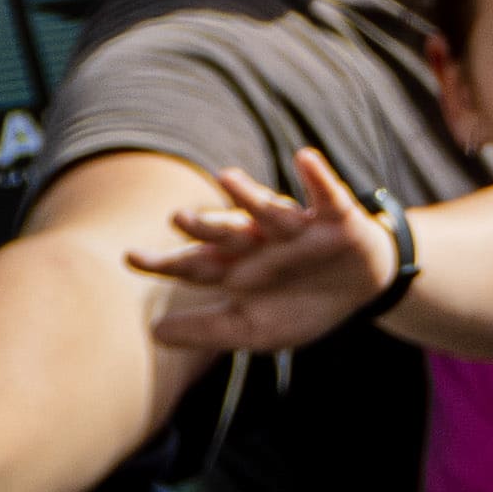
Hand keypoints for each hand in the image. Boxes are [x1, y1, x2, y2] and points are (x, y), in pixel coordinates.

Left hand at [135, 148, 407, 360]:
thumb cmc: (303, 305)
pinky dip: (318, 176)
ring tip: (227, 178)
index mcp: (238, 266)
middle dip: (205, 225)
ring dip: (250, 195)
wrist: (362, 290)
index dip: (165, 261)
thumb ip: (209, 329)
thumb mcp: (256, 329)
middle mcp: (260, 240)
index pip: (195, 263)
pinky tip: (305, 158)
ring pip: (269, 209)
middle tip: (178, 219)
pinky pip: (325, 193)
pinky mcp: (335, 217)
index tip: (130, 258)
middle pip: (227, 232)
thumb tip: (153, 333)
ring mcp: (296, 227)